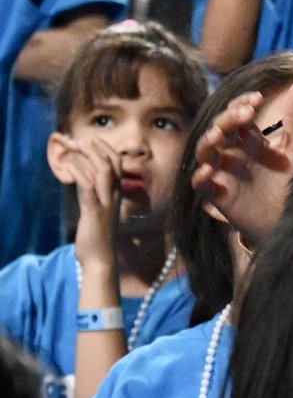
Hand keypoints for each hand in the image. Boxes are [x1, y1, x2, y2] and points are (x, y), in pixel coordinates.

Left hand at [51, 135, 120, 270]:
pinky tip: (69, 164)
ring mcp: (106, 202)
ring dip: (89, 155)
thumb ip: (92, 196)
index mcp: (116, 195)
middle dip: (97, 148)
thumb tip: (84, 183)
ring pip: (103, 171)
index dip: (107, 149)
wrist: (101, 259)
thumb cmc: (98, 237)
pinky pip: (88, 186)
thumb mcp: (97, 211)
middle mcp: (114, 196)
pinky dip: (79, 172)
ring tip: (76, 145)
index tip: (93, 140)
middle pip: (112, 163)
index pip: (117, 165)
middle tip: (82, 139)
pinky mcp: (95, 211)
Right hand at [192, 82, 292, 245]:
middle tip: (246, 113)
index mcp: (249, 138)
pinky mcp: (218, 194)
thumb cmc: (290, 180)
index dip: (242, 103)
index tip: (257, 99)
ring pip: (205, 151)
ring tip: (218, 135)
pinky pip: (201, 184)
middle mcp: (232, 151)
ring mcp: (223, 171)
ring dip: (208, 141)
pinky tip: (210, 171)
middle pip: (220, 128)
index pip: (237, 113)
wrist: (290, 215)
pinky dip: (201, 176)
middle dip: (228, 118)